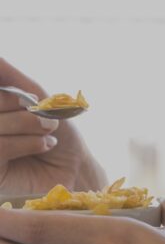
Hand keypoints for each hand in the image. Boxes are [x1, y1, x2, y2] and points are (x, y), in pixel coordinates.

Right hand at [0, 58, 106, 193]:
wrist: (75, 165)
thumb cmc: (57, 130)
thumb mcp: (38, 99)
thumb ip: (10, 78)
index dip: (11, 95)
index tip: (35, 101)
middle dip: (24, 109)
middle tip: (48, 119)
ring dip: (31, 125)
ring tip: (49, 132)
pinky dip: (28, 143)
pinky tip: (45, 145)